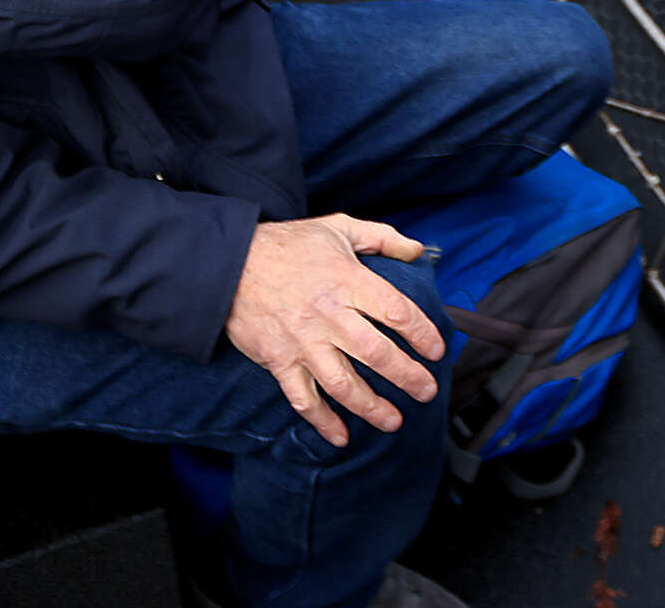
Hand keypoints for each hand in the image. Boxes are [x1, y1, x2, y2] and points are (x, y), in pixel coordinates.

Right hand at [223, 215, 442, 444]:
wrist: (228, 264)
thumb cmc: (286, 245)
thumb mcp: (337, 227)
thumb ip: (381, 237)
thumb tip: (417, 250)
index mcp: (347, 281)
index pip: (396, 312)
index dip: (422, 334)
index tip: (436, 350)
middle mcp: (329, 316)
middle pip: (377, 354)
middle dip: (407, 377)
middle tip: (426, 392)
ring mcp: (303, 342)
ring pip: (343, 384)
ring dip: (372, 407)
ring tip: (394, 421)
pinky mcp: (279, 361)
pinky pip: (303, 398)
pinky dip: (322, 421)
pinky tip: (341, 437)